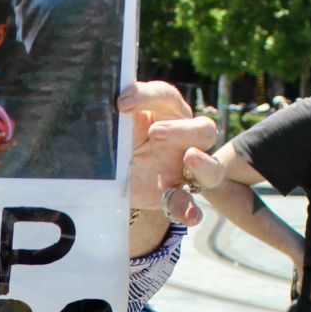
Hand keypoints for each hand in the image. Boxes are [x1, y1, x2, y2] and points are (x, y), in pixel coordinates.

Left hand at [119, 81, 221, 225]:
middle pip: (203, 130)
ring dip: (204, 164)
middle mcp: (183, 141)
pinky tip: (190, 215)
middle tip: (153, 133)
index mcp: (165, 114)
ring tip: (189, 159)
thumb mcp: (111, 126)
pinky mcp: (174, 195)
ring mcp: (184, 170)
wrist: (107, 178)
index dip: (148, 96)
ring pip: (212, 168)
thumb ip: (111, 115)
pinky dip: (191, 211)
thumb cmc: (115, 141)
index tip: (122, 103)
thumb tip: (98, 99)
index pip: (166, 98)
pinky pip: (189, 204)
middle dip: (181, 129)